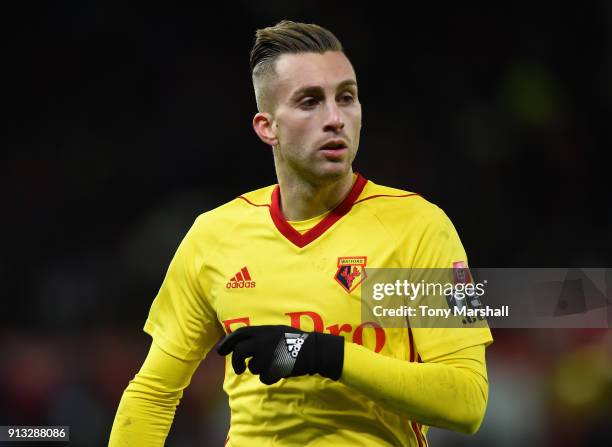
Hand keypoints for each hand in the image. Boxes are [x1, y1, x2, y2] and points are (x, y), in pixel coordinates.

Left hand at [217, 325, 343, 384]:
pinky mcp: (274, 367)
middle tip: (239, 369)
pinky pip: (264, 378)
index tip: (220, 352)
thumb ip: (260, 336)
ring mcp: (268, 354)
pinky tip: (279, 372)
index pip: (239, 334)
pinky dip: (270, 378)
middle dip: (236, 362)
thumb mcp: (276, 331)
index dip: (227, 343)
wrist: (314, 349)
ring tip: (273, 365)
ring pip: (253, 367)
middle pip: (239, 352)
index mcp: (263, 330)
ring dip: (260, 369)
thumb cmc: (295, 340)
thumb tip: (242, 343)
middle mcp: (262, 340)